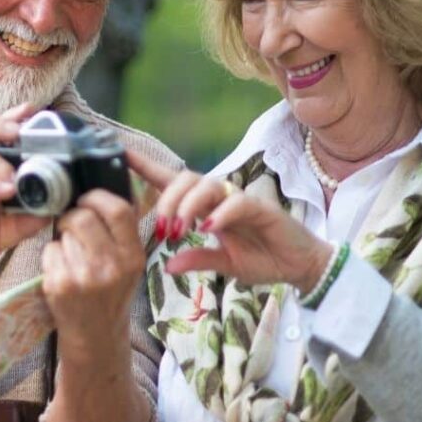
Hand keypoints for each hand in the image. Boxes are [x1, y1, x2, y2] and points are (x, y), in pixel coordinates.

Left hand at [42, 189, 144, 360]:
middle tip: (71, 226)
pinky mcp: (59, 286)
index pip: (118, 209)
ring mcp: (84, 277)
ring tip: (71, 256)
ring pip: (63, 234)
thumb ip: (122, 232)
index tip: (87, 199)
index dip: (98, 197)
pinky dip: (51, 256)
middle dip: (72, 216)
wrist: (95, 337)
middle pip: (83, 217)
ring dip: (62, 239)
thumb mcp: (129, 265)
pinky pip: (49, 251)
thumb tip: (105, 188)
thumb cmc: (110, 294)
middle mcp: (112, 267)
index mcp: (133, 256)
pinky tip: (61, 271)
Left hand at [127, 151, 331, 293]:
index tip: (122, 154)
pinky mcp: (261, 208)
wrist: (300, 266)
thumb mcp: (224, 264)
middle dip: (168, 201)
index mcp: (206, 207)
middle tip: (164, 229)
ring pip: (208, 185)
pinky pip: (237, 202)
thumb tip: (167, 266)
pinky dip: (220, 213)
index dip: (147, 167)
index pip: (173, 181)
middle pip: (186, 179)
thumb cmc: (262, 259)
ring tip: (181, 230)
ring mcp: (240, 199)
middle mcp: (220, 198)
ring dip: (189, 206)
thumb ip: (196, 260)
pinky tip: (208, 227)